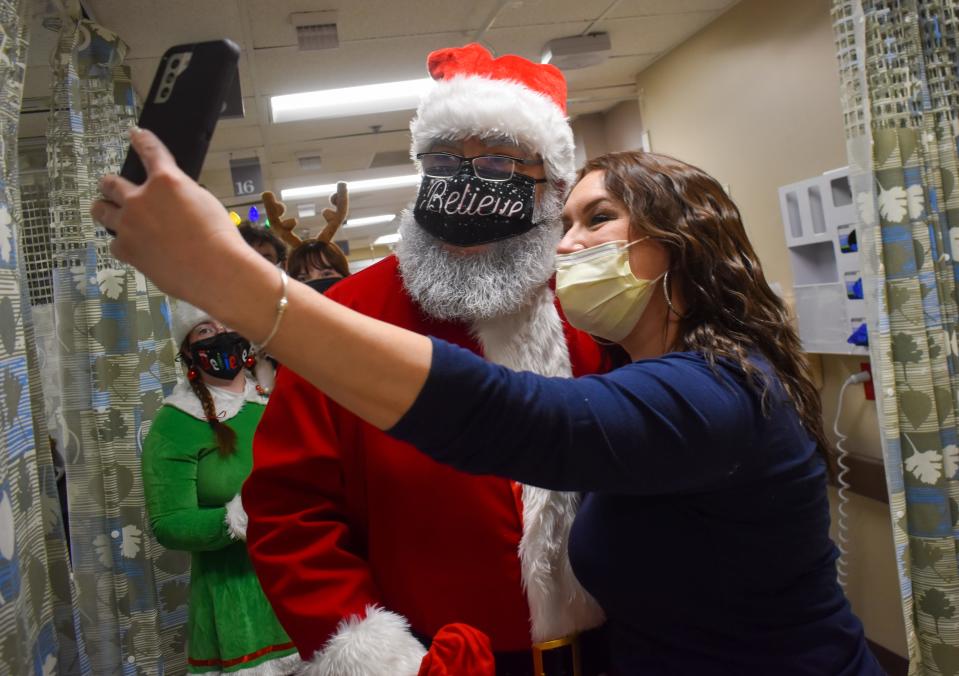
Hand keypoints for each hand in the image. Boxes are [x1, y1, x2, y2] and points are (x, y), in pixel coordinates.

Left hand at [92, 128, 256, 310]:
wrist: (214, 269)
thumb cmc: (219, 237)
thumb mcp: (204, 203)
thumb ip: (181, 196)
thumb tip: (170, 202)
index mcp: (166, 181)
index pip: (148, 150)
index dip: (141, 139)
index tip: (135, 134)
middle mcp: (140, 199)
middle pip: (110, 183)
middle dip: (110, 183)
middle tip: (112, 186)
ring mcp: (128, 225)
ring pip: (101, 211)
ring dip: (105, 209)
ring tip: (109, 213)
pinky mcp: (126, 250)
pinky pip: (115, 244)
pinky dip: (123, 244)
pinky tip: (133, 247)